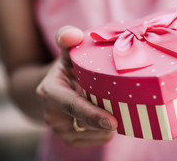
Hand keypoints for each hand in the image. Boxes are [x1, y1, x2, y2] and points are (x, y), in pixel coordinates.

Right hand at [36, 26, 117, 146]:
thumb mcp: (68, 49)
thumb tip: (73, 35)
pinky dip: (103, 135)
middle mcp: (51, 112)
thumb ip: (68, 38)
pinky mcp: (69, 137)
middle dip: (103, 122)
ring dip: (105, 129)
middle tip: (126, 116)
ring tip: (120, 115)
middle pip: (82, 123)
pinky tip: (111, 125)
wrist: (64, 84)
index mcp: (50, 90)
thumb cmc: (71, 65)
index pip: (72, 105)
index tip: (112, 121)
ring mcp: (60, 128)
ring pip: (88, 135)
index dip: (91, 114)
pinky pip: (90, 141)